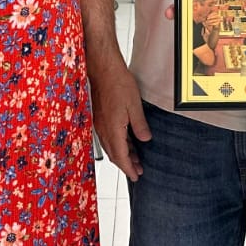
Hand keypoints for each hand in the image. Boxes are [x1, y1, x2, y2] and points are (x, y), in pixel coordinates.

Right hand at [89, 57, 150, 180]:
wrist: (103, 69)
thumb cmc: (118, 84)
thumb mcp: (135, 106)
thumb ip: (140, 125)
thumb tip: (145, 140)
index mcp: (113, 129)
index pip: (120, 156)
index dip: (128, 168)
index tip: (136, 176)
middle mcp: (104, 129)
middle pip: (114, 154)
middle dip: (126, 164)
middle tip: (138, 171)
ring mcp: (100, 124)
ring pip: (111, 146)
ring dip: (123, 154)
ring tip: (135, 158)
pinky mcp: (100, 117)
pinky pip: (109, 137)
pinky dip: (118, 143)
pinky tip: (127, 141)